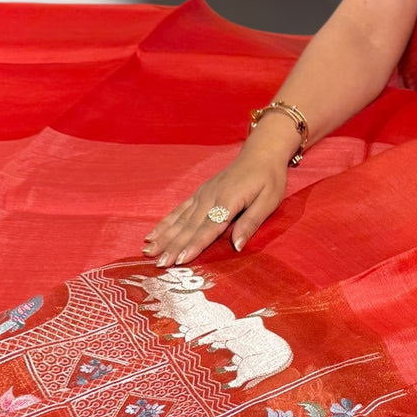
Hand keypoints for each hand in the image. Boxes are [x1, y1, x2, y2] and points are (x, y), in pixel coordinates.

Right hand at [143, 135, 290, 265]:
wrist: (260, 153)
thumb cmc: (269, 179)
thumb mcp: (268, 201)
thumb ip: (251, 223)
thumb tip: (237, 247)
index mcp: (228, 201)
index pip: (208, 228)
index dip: (194, 246)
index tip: (180, 260)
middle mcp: (210, 198)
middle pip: (189, 227)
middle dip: (173, 246)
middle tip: (158, 263)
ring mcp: (202, 195)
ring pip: (180, 220)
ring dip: (164, 237)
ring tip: (148, 251)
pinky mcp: (199, 193)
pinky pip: (179, 210)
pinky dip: (165, 223)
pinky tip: (153, 234)